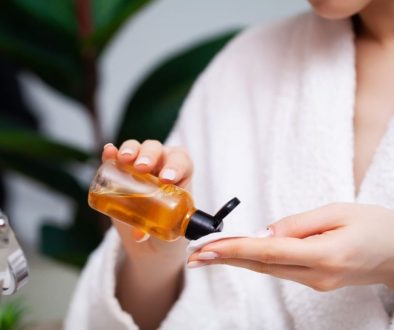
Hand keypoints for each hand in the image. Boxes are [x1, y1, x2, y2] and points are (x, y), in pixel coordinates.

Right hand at [103, 140, 192, 328]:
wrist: (150, 250)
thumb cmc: (166, 243)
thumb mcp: (170, 240)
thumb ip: (161, 236)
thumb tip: (139, 234)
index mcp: (182, 185)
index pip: (183, 164)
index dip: (176, 166)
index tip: (167, 179)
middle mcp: (163, 174)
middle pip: (162, 151)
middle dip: (151, 154)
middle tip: (143, 166)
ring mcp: (141, 174)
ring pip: (140, 151)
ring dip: (131, 150)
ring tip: (122, 158)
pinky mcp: (122, 179)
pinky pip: (118, 160)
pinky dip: (112, 154)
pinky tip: (107, 153)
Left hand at [188, 203, 393, 290]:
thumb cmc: (375, 226)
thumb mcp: (338, 212)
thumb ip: (299, 223)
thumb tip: (265, 232)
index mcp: (323, 255)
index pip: (267, 252)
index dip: (234, 249)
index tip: (207, 248)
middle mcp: (316, 275)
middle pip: (261, 265)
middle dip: (224, 259)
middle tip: (194, 256)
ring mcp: (315, 283)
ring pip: (266, 270)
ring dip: (235, 261)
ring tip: (207, 256)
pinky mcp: (315, 281)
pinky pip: (278, 270)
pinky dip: (254, 262)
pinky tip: (238, 257)